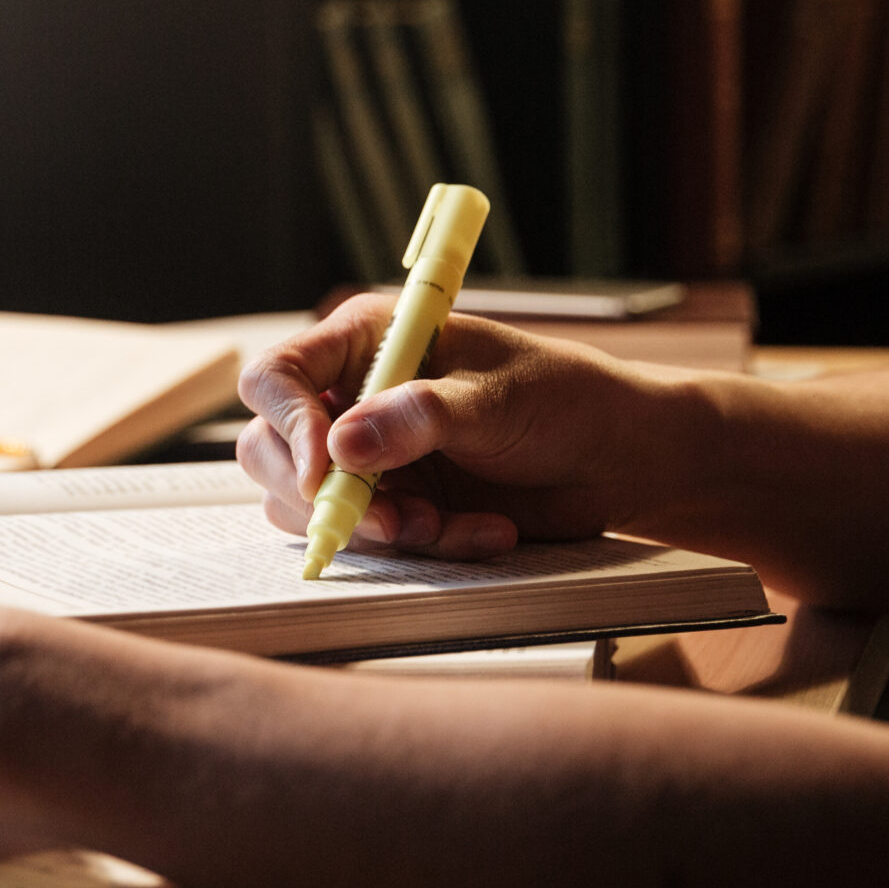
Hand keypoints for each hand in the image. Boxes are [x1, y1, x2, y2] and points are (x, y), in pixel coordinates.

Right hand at [237, 296, 698, 558]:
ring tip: (452, 525)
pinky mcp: (393, 504)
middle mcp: (353, 395)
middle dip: (327, 497)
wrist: (617, 459)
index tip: (323, 471)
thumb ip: (420, 418)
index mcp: (367, 341)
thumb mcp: (496, 400)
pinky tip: (483, 531)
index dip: (287, 424)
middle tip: (395, 522)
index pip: (278, 375)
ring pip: (312, 507)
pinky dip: (425, 546)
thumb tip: (340, 446)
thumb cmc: (564, 400)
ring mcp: (367, 456)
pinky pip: (372, 540)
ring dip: (381, 529)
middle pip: (271, 450)